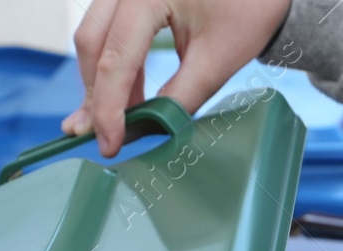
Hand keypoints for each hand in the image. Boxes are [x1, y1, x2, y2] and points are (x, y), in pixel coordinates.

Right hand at [62, 0, 292, 155]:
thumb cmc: (249, 8)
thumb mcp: (218, 57)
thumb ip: (182, 94)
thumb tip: (150, 129)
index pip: (116, 57)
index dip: (109, 107)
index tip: (110, 145)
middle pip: (93, 43)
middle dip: (97, 95)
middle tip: (103, 139)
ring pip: (96, 37)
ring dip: (102, 83)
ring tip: (112, 125)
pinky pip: (110, 31)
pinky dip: (114, 66)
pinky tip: (123, 99)